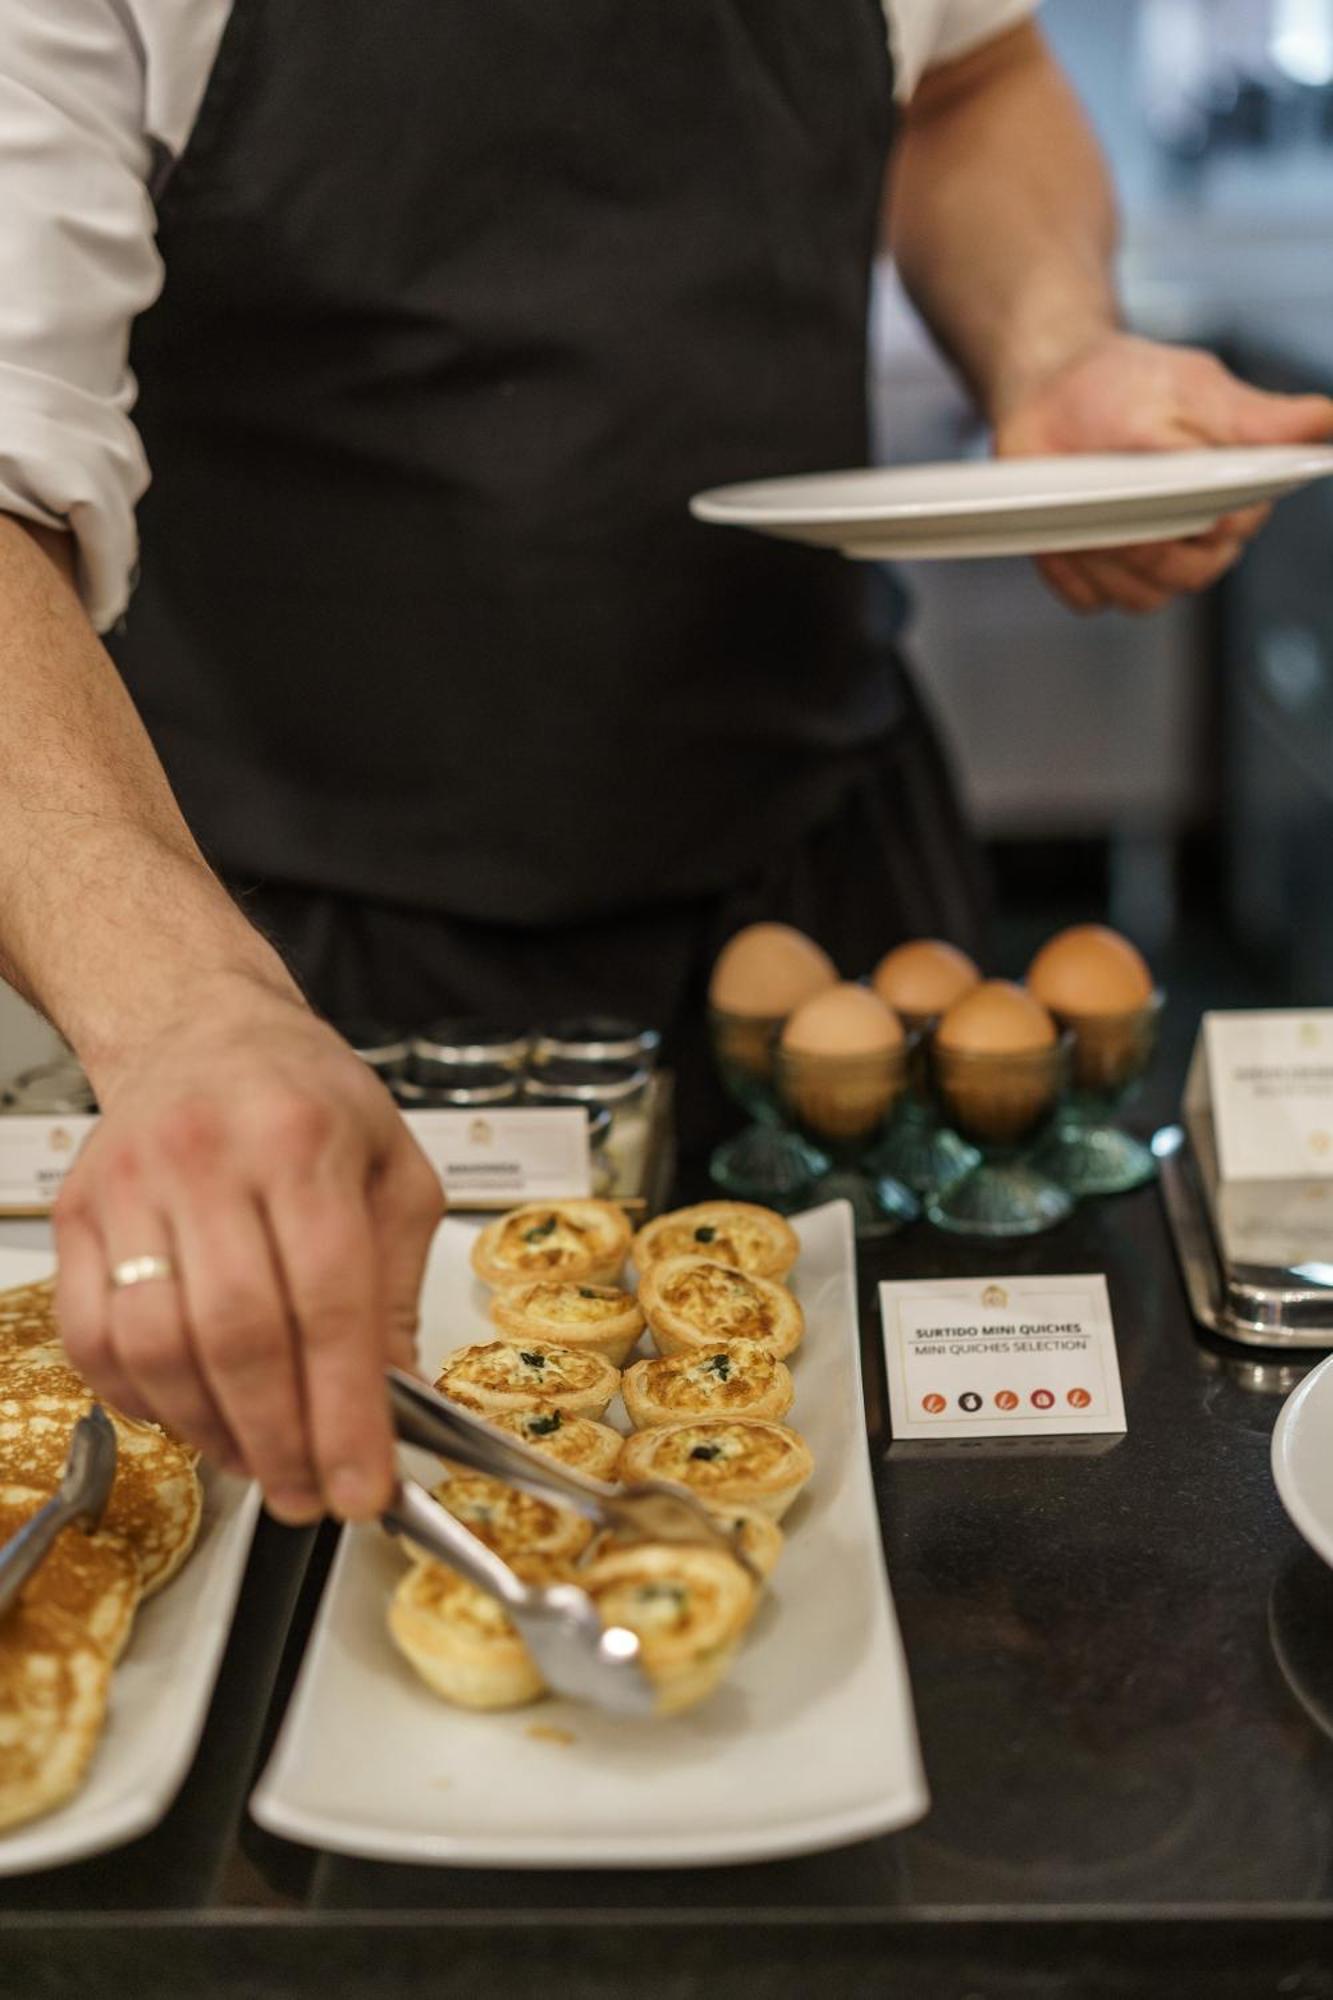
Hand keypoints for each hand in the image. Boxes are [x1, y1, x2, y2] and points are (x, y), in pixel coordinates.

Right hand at [52, 978, 443, 1523]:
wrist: (200, 1028)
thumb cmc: (308, 1098)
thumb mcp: (393, 1169)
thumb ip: (398, 1286)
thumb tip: (396, 1401)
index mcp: (304, 1141)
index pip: (330, 1303)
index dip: (347, 1412)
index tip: (365, 1487)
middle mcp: (208, 1158)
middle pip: (240, 1336)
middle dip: (282, 1440)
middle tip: (313, 1495)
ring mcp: (128, 1186)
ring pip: (157, 1348)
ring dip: (211, 1431)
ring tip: (260, 1462)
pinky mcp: (75, 1215)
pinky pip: (94, 1339)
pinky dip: (142, 1400)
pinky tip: (192, 1413)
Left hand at [995, 331, 1332, 614]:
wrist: (1049, 394)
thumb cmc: (1125, 385)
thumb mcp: (1193, 391)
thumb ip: (1259, 422)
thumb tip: (1329, 422)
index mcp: (1232, 492)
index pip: (1238, 529)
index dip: (1209, 522)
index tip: (1176, 498)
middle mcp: (1196, 535)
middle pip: (1192, 574)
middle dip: (1151, 545)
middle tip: (1116, 505)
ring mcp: (1145, 562)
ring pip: (1143, 597)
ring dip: (1109, 561)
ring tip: (1082, 512)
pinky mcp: (1096, 574)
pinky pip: (1091, 598)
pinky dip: (1071, 571)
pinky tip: (1060, 532)